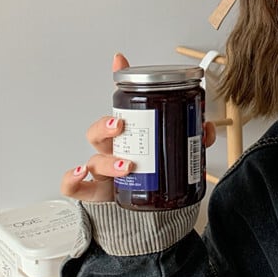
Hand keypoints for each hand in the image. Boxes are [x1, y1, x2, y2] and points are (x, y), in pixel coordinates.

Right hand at [60, 53, 216, 201]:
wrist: (154, 213)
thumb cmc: (159, 177)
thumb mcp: (180, 155)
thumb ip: (195, 141)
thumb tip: (206, 127)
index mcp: (131, 138)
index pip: (122, 108)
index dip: (120, 87)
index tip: (120, 63)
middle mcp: (113, 152)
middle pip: (99, 133)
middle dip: (106, 126)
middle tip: (121, 126)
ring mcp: (104, 173)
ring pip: (94, 160)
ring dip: (108, 161)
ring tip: (128, 165)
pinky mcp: (99, 195)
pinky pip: (75, 188)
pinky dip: (71, 180)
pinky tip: (80, 174)